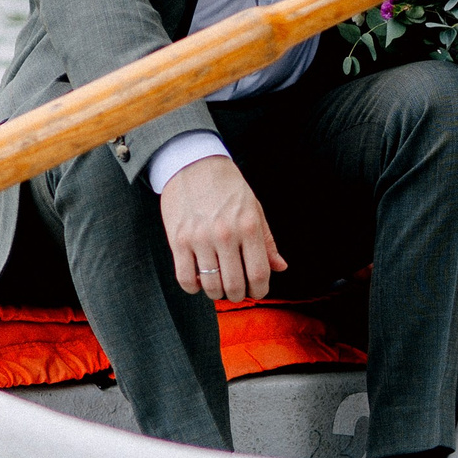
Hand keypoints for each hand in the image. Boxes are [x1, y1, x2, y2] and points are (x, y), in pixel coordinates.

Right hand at [159, 155, 285, 302]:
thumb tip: (280, 266)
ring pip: (210, 285)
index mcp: (248, 226)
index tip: (257, 292)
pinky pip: (184, 278)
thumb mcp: (254, 208)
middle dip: (238, 295)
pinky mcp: (178, 240)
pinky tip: (199, 280)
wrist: (193, 163)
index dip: (260, 290)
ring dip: (216, 292)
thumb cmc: (227, 185)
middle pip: (234, 284)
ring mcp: (200, 239)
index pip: (259, 273)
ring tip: (219, 285)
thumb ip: (267, 240)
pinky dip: (193, 287)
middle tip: (238, 291)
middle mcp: (225, 234)